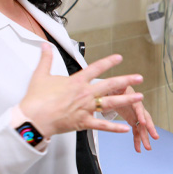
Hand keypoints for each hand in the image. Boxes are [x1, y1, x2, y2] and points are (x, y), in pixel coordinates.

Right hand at [20, 44, 144, 135]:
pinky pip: (102, 125)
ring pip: (110, 103)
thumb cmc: (36, 99)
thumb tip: (45, 46)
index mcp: (76, 82)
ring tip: (139, 97)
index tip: (119, 58)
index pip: (96, 68)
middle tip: (139, 77)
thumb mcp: (41, 75)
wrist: (33, 118)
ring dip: (126, 100)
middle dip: (126, 80)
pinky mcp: (83, 122)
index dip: (109, 62)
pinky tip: (126, 128)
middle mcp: (84, 94)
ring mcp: (85, 108)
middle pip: (109, 85)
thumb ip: (46, 59)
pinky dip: (114, 127)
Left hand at [112, 85, 159, 151]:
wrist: (115, 90)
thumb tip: (123, 83)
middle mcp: (138, 109)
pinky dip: (137, 140)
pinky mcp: (133, 120)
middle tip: (155, 136)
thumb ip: (119, 86)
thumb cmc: (117, 87)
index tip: (143, 122)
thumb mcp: (116, 86)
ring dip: (145, 138)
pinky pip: (136, 132)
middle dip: (150, 128)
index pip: (139, 108)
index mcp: (134, 101)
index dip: (141, 115)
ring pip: (142, 128)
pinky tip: (138, 149)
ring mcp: (136, 116)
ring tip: (148, 148)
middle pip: (146, 119)